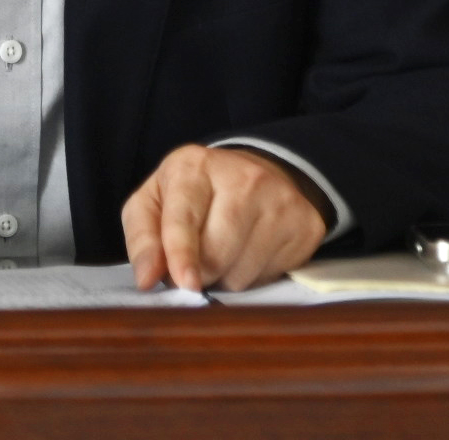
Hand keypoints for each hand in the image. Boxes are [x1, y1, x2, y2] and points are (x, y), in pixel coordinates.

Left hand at [122, 145, 328, 293]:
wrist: (256, 174)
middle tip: (196, 263)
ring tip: (225, 253)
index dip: (182, 253)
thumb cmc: (194, 195)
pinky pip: (272, 276)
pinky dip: (255, 276)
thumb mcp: (154, 203)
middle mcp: (242, 176)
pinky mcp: (305, 224)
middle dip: (200, 272)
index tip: (185, 282)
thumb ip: (143, 239)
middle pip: (216, 253)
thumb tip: (147, 278)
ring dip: (226, 277)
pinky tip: (252, 253)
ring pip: (243, 272)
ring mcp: (280, 199)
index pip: (185, 217)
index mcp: (193, 166)